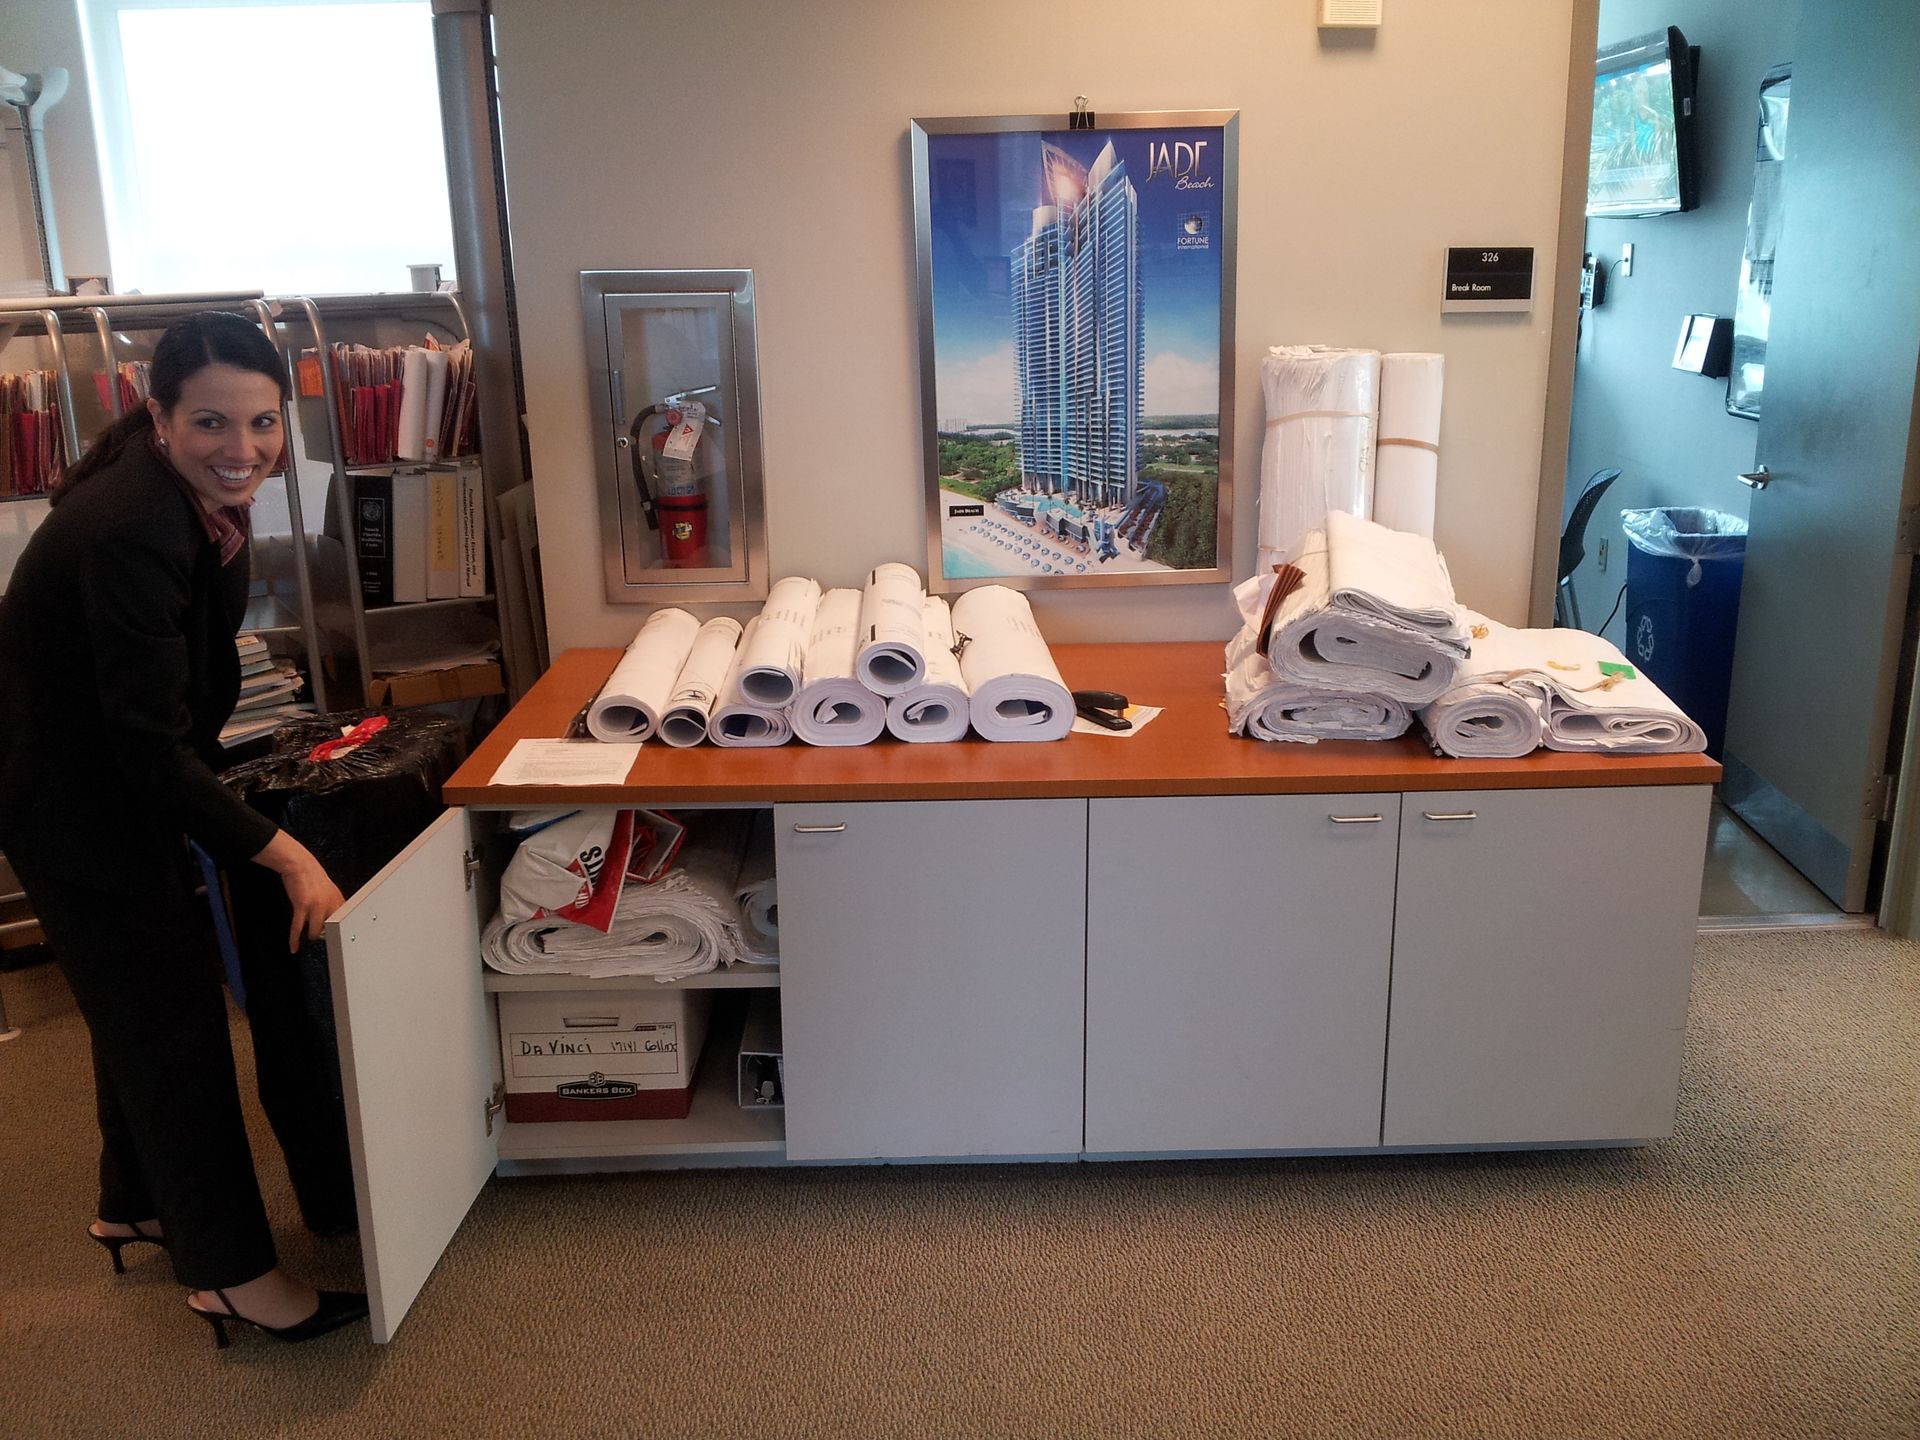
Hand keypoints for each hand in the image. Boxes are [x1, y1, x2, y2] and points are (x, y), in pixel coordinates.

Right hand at [251, 831, 347, 952]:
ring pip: (315, 931)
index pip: (344, 920)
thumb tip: (333, 919)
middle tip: (322, 937)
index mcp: (338, 899)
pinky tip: (294, 947)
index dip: (341, 929)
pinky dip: (295, 939)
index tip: (340, 937)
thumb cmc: (312, 876)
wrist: (299, 865)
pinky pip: (298, 927)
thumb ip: (332, 903)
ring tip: (309, 937)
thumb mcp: (329, 889)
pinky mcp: (302, 906)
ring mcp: (316, 905)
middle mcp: (329, 903)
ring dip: (312, 935)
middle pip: (330, 928)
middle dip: (325, 933)